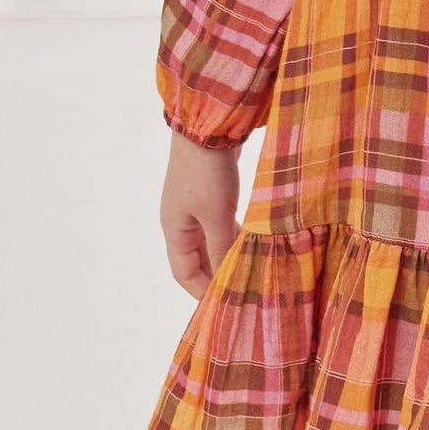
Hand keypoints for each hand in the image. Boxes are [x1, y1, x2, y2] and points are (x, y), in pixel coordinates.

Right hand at [161, 129, 240, 298]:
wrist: (208, 123)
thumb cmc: (207, 171)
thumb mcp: (216, 214)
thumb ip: (222, 247)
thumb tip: (230, 276)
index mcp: (174, 229)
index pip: (184, 273)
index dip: (202, 292)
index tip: (225, 306)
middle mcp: (182, 220)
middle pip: (198, 259)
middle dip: (218, 275)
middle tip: (244, 291)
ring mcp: (197, 205)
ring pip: (212, 241)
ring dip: (229, 254)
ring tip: (252, 269)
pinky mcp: (213, 191)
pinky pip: (223, 224)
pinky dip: (236, 235)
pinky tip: (254, 240)